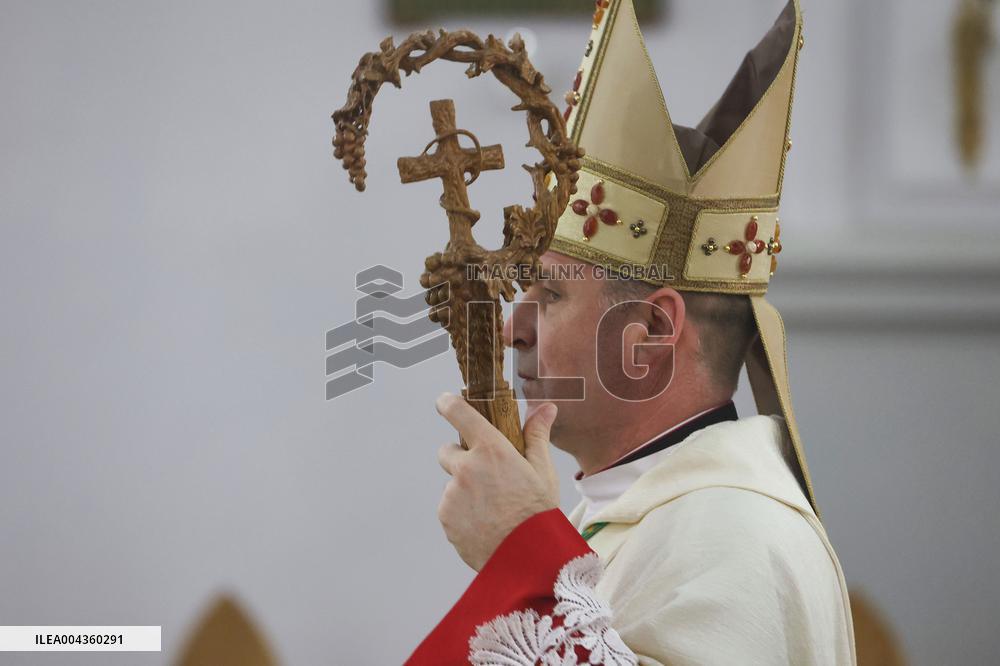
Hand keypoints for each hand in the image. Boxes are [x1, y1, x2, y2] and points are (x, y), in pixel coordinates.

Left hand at [435, 393, 559, 571]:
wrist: (528, 559)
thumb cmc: (539, 512)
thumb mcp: (542, 471)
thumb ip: (536, 435)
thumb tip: (545, 407)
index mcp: (491, 450)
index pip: (459, 413)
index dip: (448, 404)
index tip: (444, 402)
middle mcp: (466, 468)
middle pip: (446, 451)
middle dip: (459, 458)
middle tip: (485, 474)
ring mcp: (452, 495)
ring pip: (451, 484)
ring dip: (464, 490)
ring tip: (492, 508)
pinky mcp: (446, 518)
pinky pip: (450, 508)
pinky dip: (462, 512)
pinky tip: (484, 523)